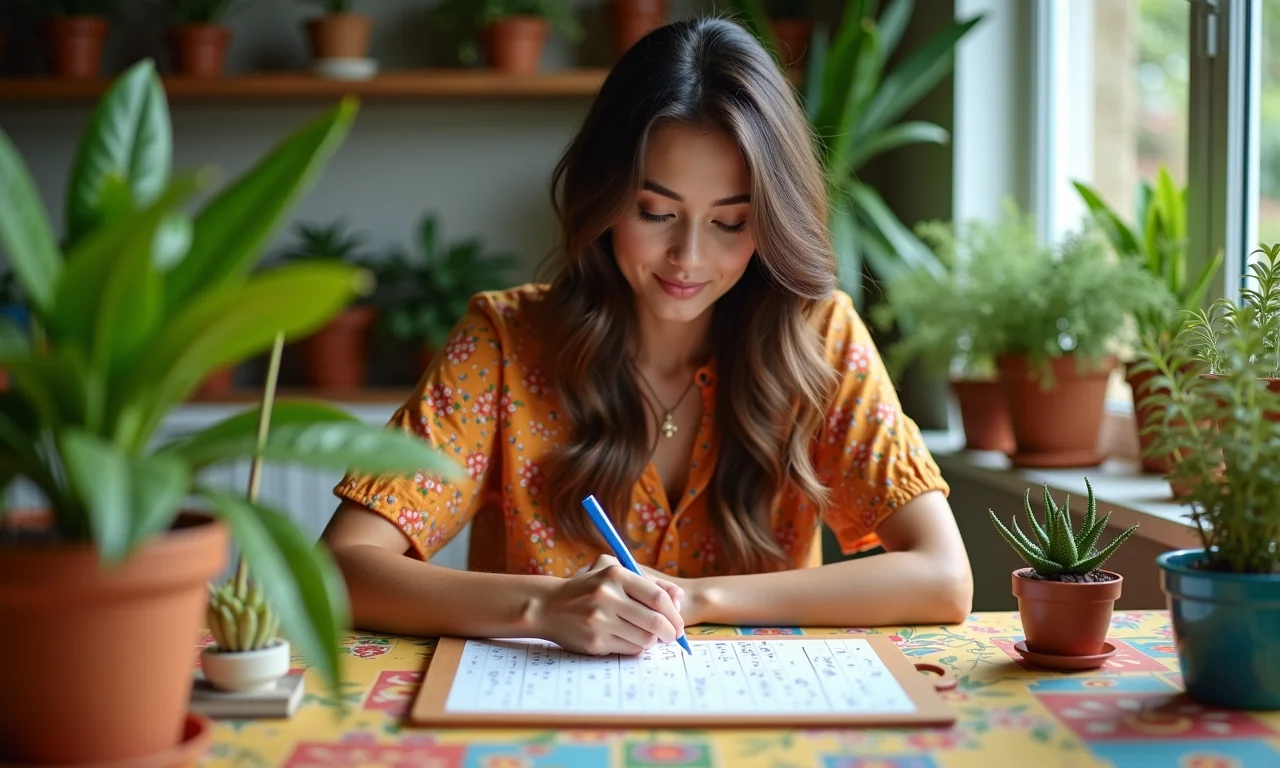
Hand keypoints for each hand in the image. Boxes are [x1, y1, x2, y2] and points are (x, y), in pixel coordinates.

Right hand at [533, 554, 685, 655]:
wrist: (549, 606)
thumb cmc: (589, 588)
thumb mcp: (614, 573)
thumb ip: (648, 583)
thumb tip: (679, 598)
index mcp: (616, 574)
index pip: (658, 597)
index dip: (675, 613)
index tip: (678, 622)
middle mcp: (607, 596)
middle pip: (655, 621)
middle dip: (671, 632)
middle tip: (673, 636)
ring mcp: (600, 620)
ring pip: (645, 639)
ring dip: (653, 641)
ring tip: (649, 637)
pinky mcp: (594, 641)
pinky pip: (629, 649)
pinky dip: (636, 647)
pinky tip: (630, 640)